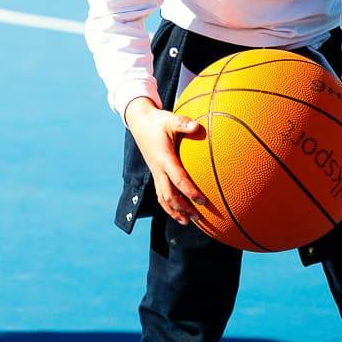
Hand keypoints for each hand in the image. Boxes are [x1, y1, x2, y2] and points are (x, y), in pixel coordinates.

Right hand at [125, 97, 207, 224]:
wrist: (139, 122)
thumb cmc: (157, 121)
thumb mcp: (170, 119)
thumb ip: (184, 124)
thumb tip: (198, 126)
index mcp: (164, 159)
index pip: (178, 179)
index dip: (190, 192)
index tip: (203, 201)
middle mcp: (158, 169)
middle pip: (169, 195)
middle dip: (183, 208)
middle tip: (199, 217)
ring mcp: (155, 173)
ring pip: (163, 198)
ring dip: (175, 211)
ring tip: (188, 222)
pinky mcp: (155, 173)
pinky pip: (160, 193)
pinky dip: (169, 205)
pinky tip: (179, 211)